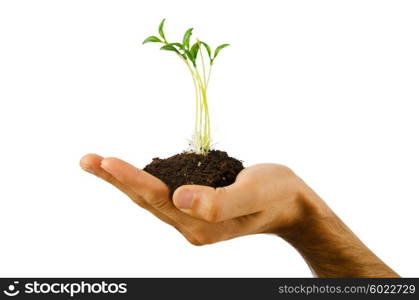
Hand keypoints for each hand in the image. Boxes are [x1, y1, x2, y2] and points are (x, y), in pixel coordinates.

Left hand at [79, 154, 312, 244]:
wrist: (289, 202)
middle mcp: (190, 223)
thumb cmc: (275, 195)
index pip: (157, 199)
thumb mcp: (252, 194)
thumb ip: (217, 202)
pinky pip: (162, 192)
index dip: (130, 180)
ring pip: (150, 196)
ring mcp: (191, 215)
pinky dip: (143, 180)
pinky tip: (132, 172)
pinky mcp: (195, 204)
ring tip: (99, 163)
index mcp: (201, 224)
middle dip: (116, 179)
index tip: (105, 161)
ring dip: (124, 179)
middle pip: (145, 199)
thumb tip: (179, 197)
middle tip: (88, 160)